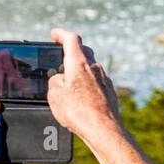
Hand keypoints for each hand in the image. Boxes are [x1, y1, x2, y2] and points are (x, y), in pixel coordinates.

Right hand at [47, 28, 119, 145]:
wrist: (104, 129)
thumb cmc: (79, 112)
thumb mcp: (54, 95)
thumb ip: (55, 82)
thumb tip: (60, 80)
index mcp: (79, 63)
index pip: (71, 39)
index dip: (61, 34)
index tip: (55, 34)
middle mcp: (94, 67)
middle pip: (83, 51)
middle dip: (72, 50)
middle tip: (62, 54)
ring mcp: (104, 79)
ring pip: (91, 66)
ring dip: (80, 68)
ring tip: (69, 79)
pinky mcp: (109, 91)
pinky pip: (96, 81)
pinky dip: (88, 82)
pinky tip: (81, 94)